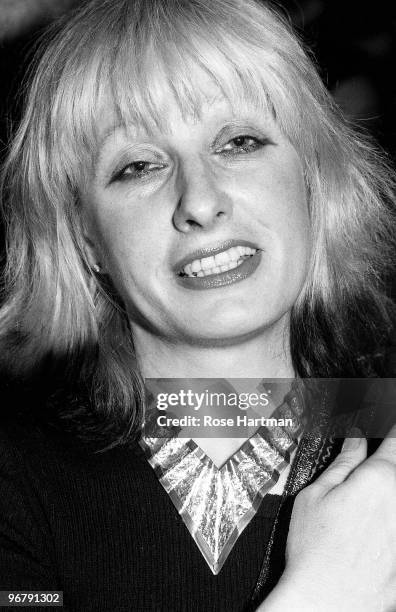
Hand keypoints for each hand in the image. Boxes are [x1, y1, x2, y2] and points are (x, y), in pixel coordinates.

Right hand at [277, 425, 395, 610]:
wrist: (329, 603)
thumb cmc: (316, 551)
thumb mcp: (316, 495)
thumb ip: (343, 462)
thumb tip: (356, 438)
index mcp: (379, 478)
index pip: (395, 439)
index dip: (391, 428)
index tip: (387, 423)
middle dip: (385, 466)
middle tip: (365, 478)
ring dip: (387, 492)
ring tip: (363, 509)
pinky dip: (388, 519)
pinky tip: (369, 529)